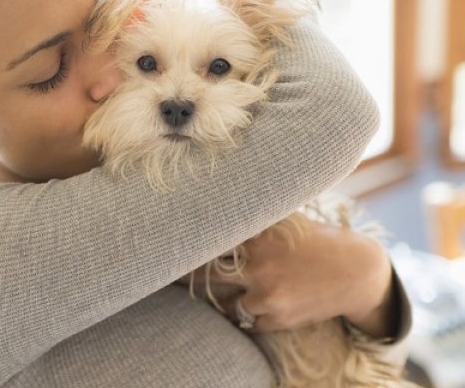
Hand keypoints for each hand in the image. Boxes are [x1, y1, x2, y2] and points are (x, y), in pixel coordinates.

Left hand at [185, 222, 396, 337]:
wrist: (358, 273)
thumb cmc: (319, 241)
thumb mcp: (287, 224)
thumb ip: (256, 222)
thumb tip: (217, 205)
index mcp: (258, 238)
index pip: (211, 241)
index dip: (188, 244)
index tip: (169, 242)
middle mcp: (259, 268)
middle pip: (206, 274)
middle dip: (188, 274)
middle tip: (171, 271)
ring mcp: (267, 297)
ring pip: (228, 302)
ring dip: (229, 296)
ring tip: (238, 289)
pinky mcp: (278, 320)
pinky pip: (249, 321)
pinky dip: (252, 314)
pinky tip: (265, 301)